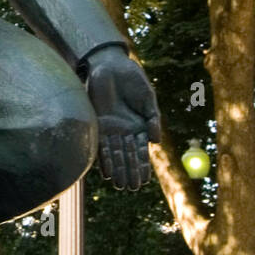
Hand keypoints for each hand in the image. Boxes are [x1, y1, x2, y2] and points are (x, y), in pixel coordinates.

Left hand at [83, 45, 161, 190]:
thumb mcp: (148, 98)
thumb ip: (153, 119)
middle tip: (131, 188)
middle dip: (130, 172)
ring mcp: (111, 129)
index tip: (144, 181)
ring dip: (118, 170)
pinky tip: (107, 171)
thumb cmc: (133, 80)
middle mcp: (124, 131)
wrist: (111, 66)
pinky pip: (101, 145)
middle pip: (128, 156)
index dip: (142, 166)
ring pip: (115, 154)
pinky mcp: (98, 124)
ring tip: (120, 185)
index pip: (141, 151)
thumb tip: (156, 141)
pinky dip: (105, 159)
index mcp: (139, 126)